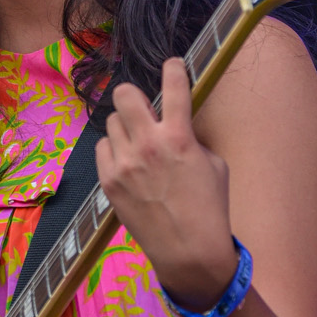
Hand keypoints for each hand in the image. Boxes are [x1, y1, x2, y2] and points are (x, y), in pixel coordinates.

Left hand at [95, 58, 238, 310]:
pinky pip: (103, 148)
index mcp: (180, 137)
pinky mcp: (108, 180)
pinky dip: (114, 150)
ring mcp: (124, 163)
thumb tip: (175, 124)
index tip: (172, 65)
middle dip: (134, 95)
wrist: (188, 251)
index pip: (174, 85)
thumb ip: (192, 138)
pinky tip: (127, 162)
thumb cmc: (209, 208)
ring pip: (112, 122)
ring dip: (125, 126)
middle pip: (124, 94)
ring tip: (137, 143)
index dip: (173, 68)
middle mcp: (148, 145)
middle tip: (143, 107)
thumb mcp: (213, 165)